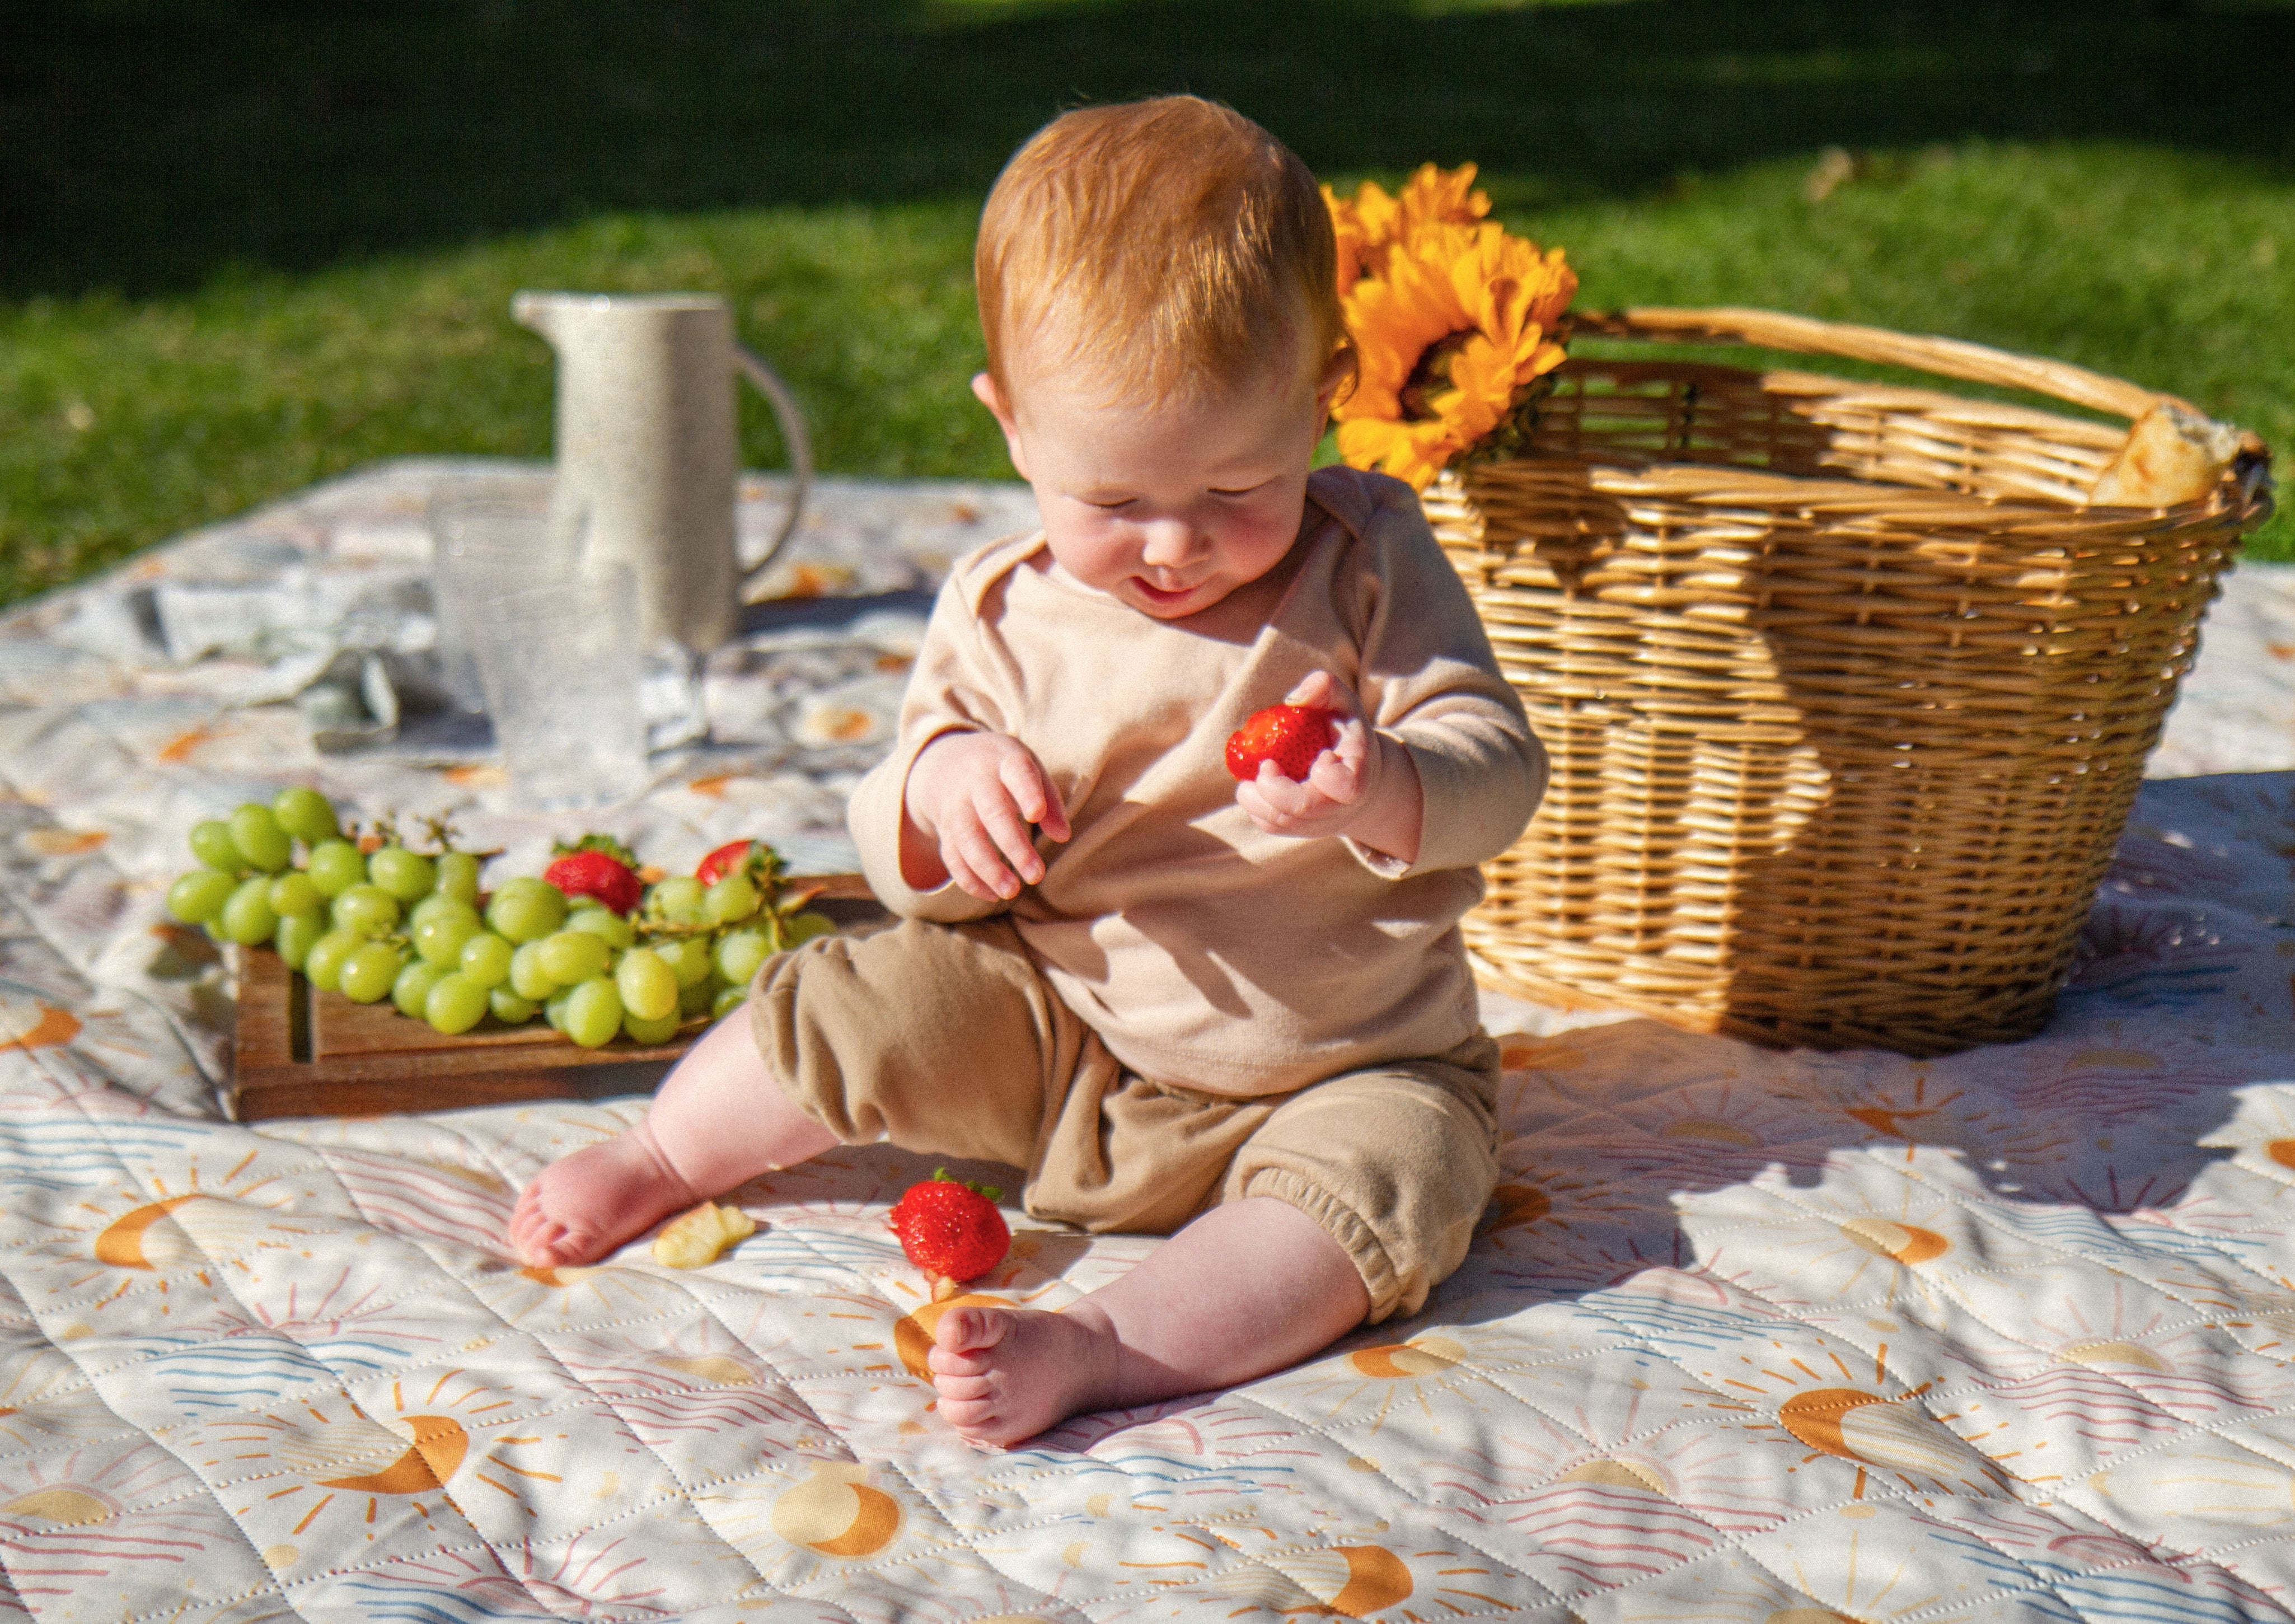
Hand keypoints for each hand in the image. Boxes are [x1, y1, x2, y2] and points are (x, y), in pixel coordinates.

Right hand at [902, 730, 1071, 900]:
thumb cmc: (1001, 769)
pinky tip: (992, 895)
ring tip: (1012, 891)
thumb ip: (1049, 799)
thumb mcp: (1027, 767)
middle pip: (992, 813)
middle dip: (1014, 846)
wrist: (945, 760)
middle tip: (1036, 875)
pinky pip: (952, 856)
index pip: (1016, 773)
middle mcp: (976, 782)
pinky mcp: (944, 828)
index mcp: (1005, 762)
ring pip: (967, 839)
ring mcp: (956, 805)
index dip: (1026, 793)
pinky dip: (970, 879)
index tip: (1036, 814)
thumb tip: (1063, 836)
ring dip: (988, 869)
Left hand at [1234, 671, 1421, 862]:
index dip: (1326, 774)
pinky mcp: (1298, 829)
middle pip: (1304, 808)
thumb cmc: (1344, 734)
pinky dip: (1254, 806)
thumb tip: (1292, 698)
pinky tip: (1254, 786)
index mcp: (1358, 776)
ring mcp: (1318, 823)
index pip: (1346, 787)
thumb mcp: (1343, 704)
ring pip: (1281, 821)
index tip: (1321, 754)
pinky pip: (1271, 824)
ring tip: (1253, 775)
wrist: (1351, 774)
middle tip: (1265, 765)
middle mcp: (1339, 807)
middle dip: (1275, 787)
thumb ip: (1325, 688)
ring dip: (1256, 798)